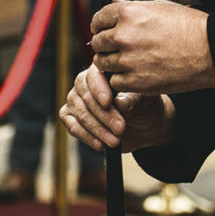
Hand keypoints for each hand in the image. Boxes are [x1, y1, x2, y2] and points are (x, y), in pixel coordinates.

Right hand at [60, 64, 174, 152]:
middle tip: (120, 128)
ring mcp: (75, 99)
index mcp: (101, 70)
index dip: (99, 89)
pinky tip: (100, 145)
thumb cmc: (144, 105)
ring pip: (81, 114)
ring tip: (115, 141)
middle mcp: (84, 82)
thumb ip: (132, 99)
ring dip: (98, 130)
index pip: (94, 76)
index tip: (108, 102)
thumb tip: (119, 103)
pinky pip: (73, 127)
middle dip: (104, 116)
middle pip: (87, 98)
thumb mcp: (144, 100)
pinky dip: (87, 137)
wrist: (144, 125)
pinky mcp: (70, 117)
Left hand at [88, 0, 214, 94]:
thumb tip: (112, 2)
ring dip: (111, 62)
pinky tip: (135, 73)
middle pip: (97, 42)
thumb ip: (130, 7)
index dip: (100, 25)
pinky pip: (115, 81)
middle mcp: (124, 35)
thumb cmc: (188, 27)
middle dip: (105, 44)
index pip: (98, 19)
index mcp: (129, 13)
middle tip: (117, 48)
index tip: (104, 30)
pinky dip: (121, 79)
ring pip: (103, 63)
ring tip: (128, 61)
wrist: (210, 51)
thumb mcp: (158, 7)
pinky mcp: (136, 82)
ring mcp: (129, 60)